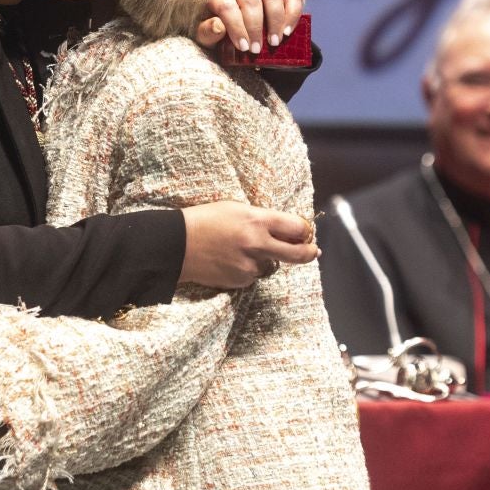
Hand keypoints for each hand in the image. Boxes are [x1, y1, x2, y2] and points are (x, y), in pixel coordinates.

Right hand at [180, 200, 318, 287]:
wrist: (176, 245)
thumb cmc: (204, 220)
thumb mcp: (236, 208)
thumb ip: (263, 219)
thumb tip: (287, 230)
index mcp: (257, 220)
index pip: (297, 227)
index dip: (305, 230)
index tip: (305, 232)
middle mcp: (257, 244)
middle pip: (298, 254)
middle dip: (309, 252)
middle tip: (313, 251)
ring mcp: (250, 265)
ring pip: (270, 265)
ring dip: (264, 259)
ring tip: (239, 248)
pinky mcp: (240, 281)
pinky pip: (253, 275)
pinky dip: (247, 269)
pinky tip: (230, 259)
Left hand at [192, 0, 303, 54]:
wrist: (236, 23)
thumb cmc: (218, 31)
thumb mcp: (206, 36)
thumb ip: (207, 33)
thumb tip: (218, 26)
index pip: (227, 6)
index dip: (236, 28)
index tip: (243, 48)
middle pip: (250, 0)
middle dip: (255, 28)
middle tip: (257, 50)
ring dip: (275, 20)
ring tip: (275, 42)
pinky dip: (292, 14)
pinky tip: (287, 32)